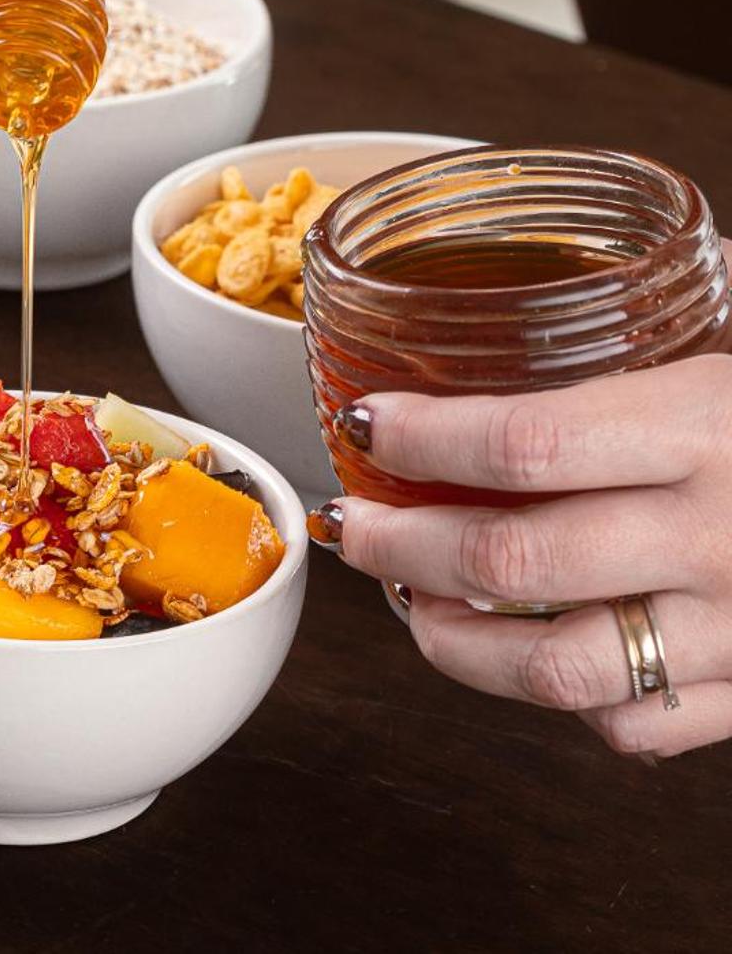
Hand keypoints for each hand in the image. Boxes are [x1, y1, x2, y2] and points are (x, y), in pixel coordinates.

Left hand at [321, 354, 731, 758]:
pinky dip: (566, 705)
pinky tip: (532, 657)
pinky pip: (636, 726)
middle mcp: (721, 536)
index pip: (523, 443)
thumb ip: (638, 354)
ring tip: (411, 606)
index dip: (421, 437)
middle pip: (510, 561)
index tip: (360, 423)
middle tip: (355, 525)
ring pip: (554, 669)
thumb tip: (501, 323)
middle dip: (400, 547)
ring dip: (453, 644)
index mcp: (710, 427)